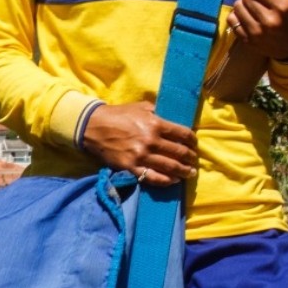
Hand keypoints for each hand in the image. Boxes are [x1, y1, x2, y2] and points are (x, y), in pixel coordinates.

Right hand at [81, 101, 197, 185]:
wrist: (93, 127)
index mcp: (155, 124)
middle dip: (190, 157)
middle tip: (194, 160)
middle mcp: (151, 141)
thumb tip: (172, 118)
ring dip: (183, 171)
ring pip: (170, 167)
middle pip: (179, 153)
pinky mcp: (131, 167)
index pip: (182, 134)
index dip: (192, 140)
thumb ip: (158, 112)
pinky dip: (166, 181)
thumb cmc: (118, 114)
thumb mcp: (141, 107)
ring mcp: (141, 156)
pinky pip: (153, 178)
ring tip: (189, 173)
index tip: (194, 144)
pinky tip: (173, 180)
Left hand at [226, 0, 287, 60]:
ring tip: (254, 11)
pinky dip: (237, 18)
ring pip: (237, 7)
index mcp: (282, 6)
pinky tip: (247, 20)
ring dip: (243, 6)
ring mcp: (257, 32)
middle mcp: (269, 20)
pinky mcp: (248, 41)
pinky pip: (231, 21)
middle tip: (261, 4)